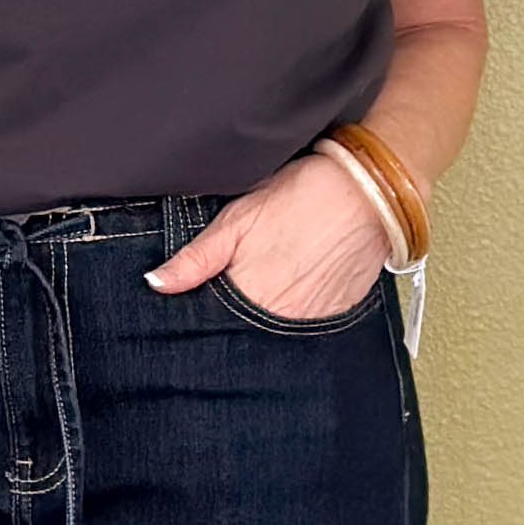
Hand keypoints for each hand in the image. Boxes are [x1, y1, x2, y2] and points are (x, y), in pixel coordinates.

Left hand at [147, 150, 392, 319]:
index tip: (205, 295)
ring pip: (274, 330)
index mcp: (249, 299)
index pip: (212, 324)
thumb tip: (156, 284)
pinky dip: (296, 308)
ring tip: (274, 275)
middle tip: (246, 276)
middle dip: (234, 315)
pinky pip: (306, 324)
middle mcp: (280, 320)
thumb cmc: (301, 198)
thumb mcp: (237, 219)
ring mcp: (312, 323)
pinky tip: (299, 280)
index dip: (203, 312)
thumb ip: (195, 258)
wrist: (368, 193)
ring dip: (266, 312)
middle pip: (243, 331)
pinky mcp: (336, 316)